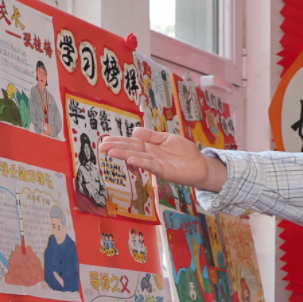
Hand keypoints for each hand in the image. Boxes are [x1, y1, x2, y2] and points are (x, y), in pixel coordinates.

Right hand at [98, 128, 228, 191]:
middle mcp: (150, 155)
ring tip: (111, 152)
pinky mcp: (164, 171)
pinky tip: (131, 159)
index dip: (119, 141)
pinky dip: (141, 162)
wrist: (200, 165)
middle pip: (131, 150)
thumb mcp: (167, 138)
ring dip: (124, 155)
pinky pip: (150, 165)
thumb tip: (134, 130)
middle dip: (116, 147)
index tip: (105, 139)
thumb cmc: (185, 153)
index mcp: (150, 147)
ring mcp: (156, 164)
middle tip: (101, 146)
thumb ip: (151, 136)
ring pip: (137, 157)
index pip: (132, 142)